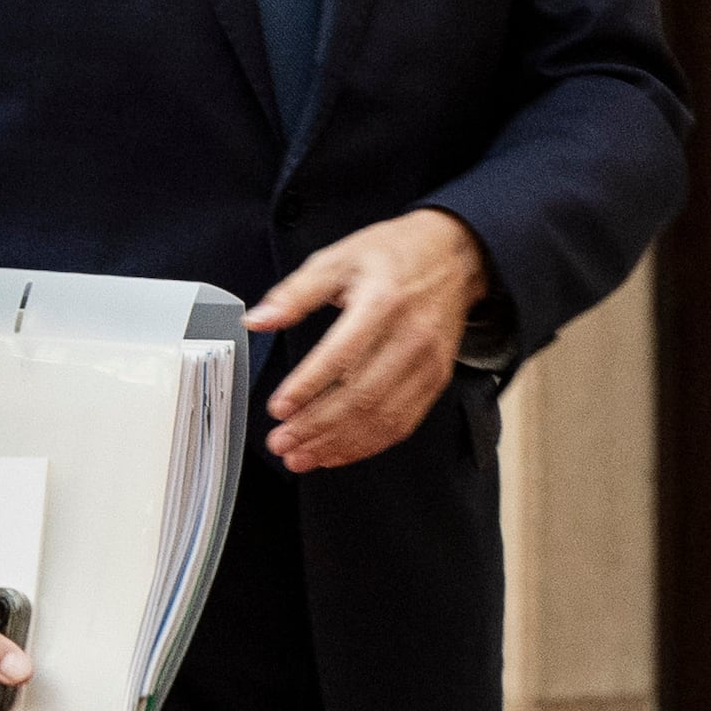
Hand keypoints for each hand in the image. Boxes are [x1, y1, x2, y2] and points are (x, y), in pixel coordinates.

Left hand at [244, 209, 490, 471]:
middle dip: (316, 426)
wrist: (454, 257)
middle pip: (361, 395)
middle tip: (280, 441)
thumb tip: (257, 320)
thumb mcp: (339, 258)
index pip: (342, 355)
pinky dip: (366, 445)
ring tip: (300, 456)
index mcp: (383, 302)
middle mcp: (410, 337)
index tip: (278, 407)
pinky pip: (401, 424)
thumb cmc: (393, 255)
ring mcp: (427, 364)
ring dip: (337, 444)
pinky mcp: (435, 382)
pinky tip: (335, 453)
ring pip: (381, 418)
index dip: (308, 386)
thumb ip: (296, 293)